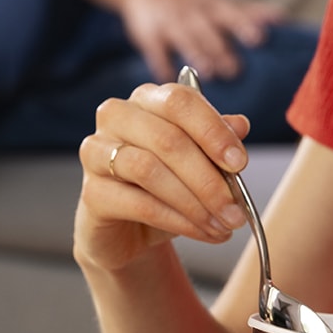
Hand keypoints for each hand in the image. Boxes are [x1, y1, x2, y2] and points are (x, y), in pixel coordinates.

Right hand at [74, 81, 251, 275]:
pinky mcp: (92, 194)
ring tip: (223, 225)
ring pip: (150, 171)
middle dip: (209, 178)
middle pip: (167, 139)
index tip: (239, 163)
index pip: (179, 101)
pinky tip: (202, 232)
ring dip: (195, 203)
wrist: (130, 233)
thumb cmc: (166, 190)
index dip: (213, 131)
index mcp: (146, 99)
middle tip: (237, 209)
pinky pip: (140, 204)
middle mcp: (116, 117)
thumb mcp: (199, 165)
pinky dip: (178, 221)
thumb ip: (216, 143)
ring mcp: (97, 153)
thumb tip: (240, 125)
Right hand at [120, 0, 283, 82]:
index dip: (244, 25)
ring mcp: (170, 24)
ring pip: (185, 39)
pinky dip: (163, 65)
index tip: (260, 39)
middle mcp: (193, 13)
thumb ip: (246, 13)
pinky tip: (170, 79)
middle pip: (209, 30)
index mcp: (212, 6)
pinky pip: (156, 51)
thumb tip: (283, 19)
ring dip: (197, 55)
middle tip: (235, 69)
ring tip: (209, 73)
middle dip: (222, 48)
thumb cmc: (192, 3)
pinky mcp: (149, 36)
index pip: (231, 14)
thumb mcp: (217, 2)